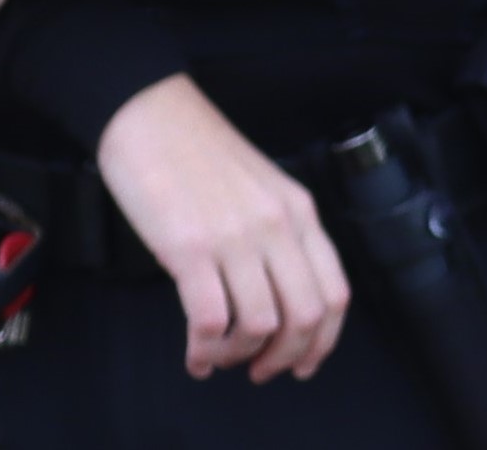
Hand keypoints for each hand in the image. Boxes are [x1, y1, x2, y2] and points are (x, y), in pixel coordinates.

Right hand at [97, 75, 350, 382]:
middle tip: (259, 371)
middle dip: (284, 358)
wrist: (151, 115)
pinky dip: (204, 350)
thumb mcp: (263, 188)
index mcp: (300, 210)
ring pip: (259, 325)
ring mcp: (235, 236)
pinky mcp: (189, 247)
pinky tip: (194, 353)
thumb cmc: (202, 153)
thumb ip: (281, 234)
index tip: (303, 363)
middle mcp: (277, 225)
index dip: (324, 341)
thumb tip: (282, 298)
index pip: (334, 291)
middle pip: (305, 316)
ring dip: (237, 356)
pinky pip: (209, 319)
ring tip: (217, 356)